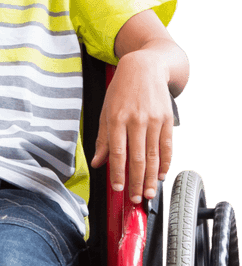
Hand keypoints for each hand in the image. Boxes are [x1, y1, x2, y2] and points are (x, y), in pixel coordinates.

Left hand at [91, 49, 173, 202]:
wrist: (145, 67)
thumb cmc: (122, 89)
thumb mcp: (106, 111)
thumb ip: (103, 139)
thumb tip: (98, 163)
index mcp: (117, 119)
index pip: (118, 153)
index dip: (118, 173)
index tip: (118, 189)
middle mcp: (137, 120)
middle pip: (138, 158)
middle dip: (137, 182)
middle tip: (136, 199)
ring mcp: (154, 120)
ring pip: (153, 156)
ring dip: (152, 178)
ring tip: (149, 193)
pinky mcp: (166, 120)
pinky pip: (167, 146)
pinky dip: (165, 162)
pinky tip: (162, 175)